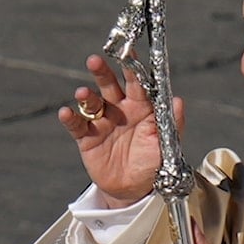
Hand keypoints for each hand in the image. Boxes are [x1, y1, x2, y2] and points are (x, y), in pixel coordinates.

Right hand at [58, 54, 183, 208]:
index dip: (132, 68)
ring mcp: (102, 122)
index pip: (136, 83)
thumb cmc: (154, 164)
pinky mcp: (87, 138)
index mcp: (141, 107)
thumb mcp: (168, 145)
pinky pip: (77, 125)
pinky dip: (70, 118)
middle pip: (109, 85)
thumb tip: (178, 101)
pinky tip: (65, 112)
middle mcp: (120, 110)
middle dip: (102, 73)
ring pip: (92, 102)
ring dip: (86, 96)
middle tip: (95, 60)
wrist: (135, 191)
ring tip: (82, 93)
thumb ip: (172, 122)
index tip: (128, 53)